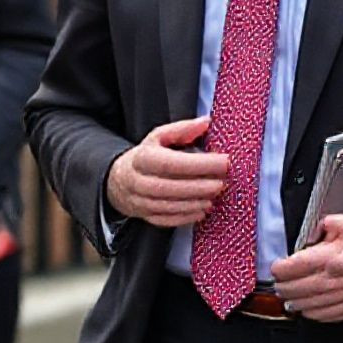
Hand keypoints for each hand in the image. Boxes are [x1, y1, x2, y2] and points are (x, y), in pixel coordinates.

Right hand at [106, 116, 227, 227]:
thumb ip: (183, 129)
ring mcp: (140, 201)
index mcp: (143, 158)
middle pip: (171, 187)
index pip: (173, 162)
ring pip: (169, 205)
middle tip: (223, 182)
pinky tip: (203, 210)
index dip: (200, 164)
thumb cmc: (146, 155)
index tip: (223, 162)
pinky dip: (186, 217)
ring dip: (196, 202)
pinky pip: (166, 220)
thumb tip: (206, 122)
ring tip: (215, 195)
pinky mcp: (145, 216)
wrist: (119, 180)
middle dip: (200, 186)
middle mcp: (139, 181)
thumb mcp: (159, 137)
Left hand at [271, 214, 342, 321]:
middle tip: (277, 283)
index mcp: (337, 257)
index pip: (298, 267)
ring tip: (287, 296)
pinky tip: (306, 306)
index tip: (276, 267)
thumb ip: (319, 228)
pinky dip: (313, 313)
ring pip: (312, 306)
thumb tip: (303, 239)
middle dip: (284, 287)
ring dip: (295, 302)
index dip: (282, 269)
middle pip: (301, 289)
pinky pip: (328, 316)